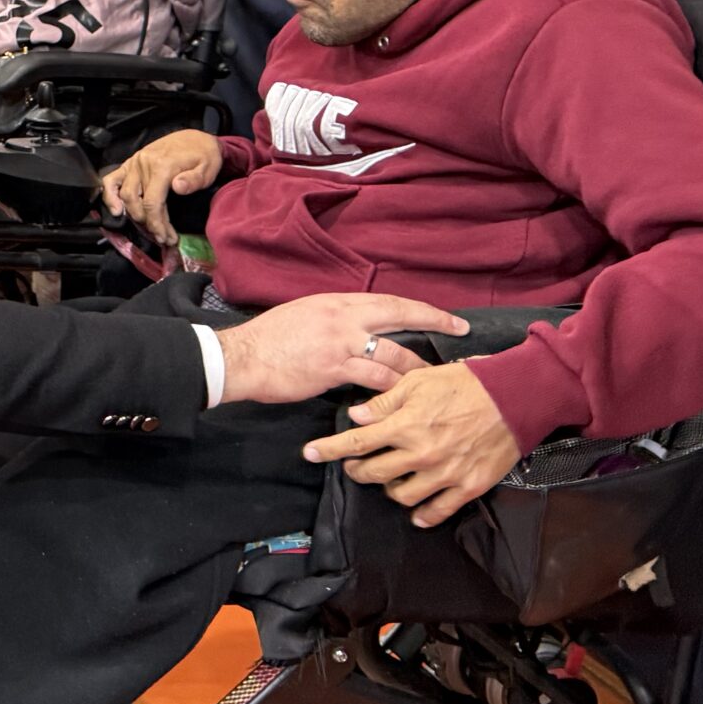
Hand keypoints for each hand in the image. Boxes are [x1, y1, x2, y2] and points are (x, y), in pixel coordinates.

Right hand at [100, 130, 223, 245]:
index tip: (166, 238)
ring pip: (125, 195)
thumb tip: (177, 188)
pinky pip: (111, 179)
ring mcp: (134, 163)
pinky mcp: (130, 163)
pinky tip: (116, 209)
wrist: (195, 138)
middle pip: (138, 202)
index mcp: (162, 166)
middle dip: (148, 224)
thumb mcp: (208, 167)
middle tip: (162, 237)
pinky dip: (109, 196)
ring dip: (133, 215)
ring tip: (147, 227)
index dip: (157, 224)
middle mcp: (144, 164)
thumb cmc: (203, 155)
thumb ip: (194, 179)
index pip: (152, 203)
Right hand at [216, 295, 467, 405]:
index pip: (389, 301)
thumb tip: (358, 329)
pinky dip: (392, 391)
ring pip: (393, 354)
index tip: (447, 317)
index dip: (422, 309)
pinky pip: (374, 380)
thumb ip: (334, 320)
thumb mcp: (304, 315)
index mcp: (336, 302)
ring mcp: (340, 342)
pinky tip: (403, 401)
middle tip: (460, 334)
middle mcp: (343, 317)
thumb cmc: (268, 339)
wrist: (242, 357)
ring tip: (435, 383)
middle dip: (435, 324)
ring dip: (417, 370)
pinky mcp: (334, 368)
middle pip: (400, 316)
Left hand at [303, 361, 521, 527]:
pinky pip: (438, 511)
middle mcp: (421, 453)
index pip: (357, 442)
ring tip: (388, 479)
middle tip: (354, 465)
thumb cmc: (464, 384)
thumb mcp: (418, 382)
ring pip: (401, 495)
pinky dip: (423, 515)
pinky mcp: (468, 486)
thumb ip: (384, 402)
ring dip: (388, 489)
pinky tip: (415, 511)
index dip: (329, 449)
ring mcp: (445, 473)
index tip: (309, 454)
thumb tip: (356, 416)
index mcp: (405, 425)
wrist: (514, 398)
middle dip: (357, 470)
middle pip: (374, 473)